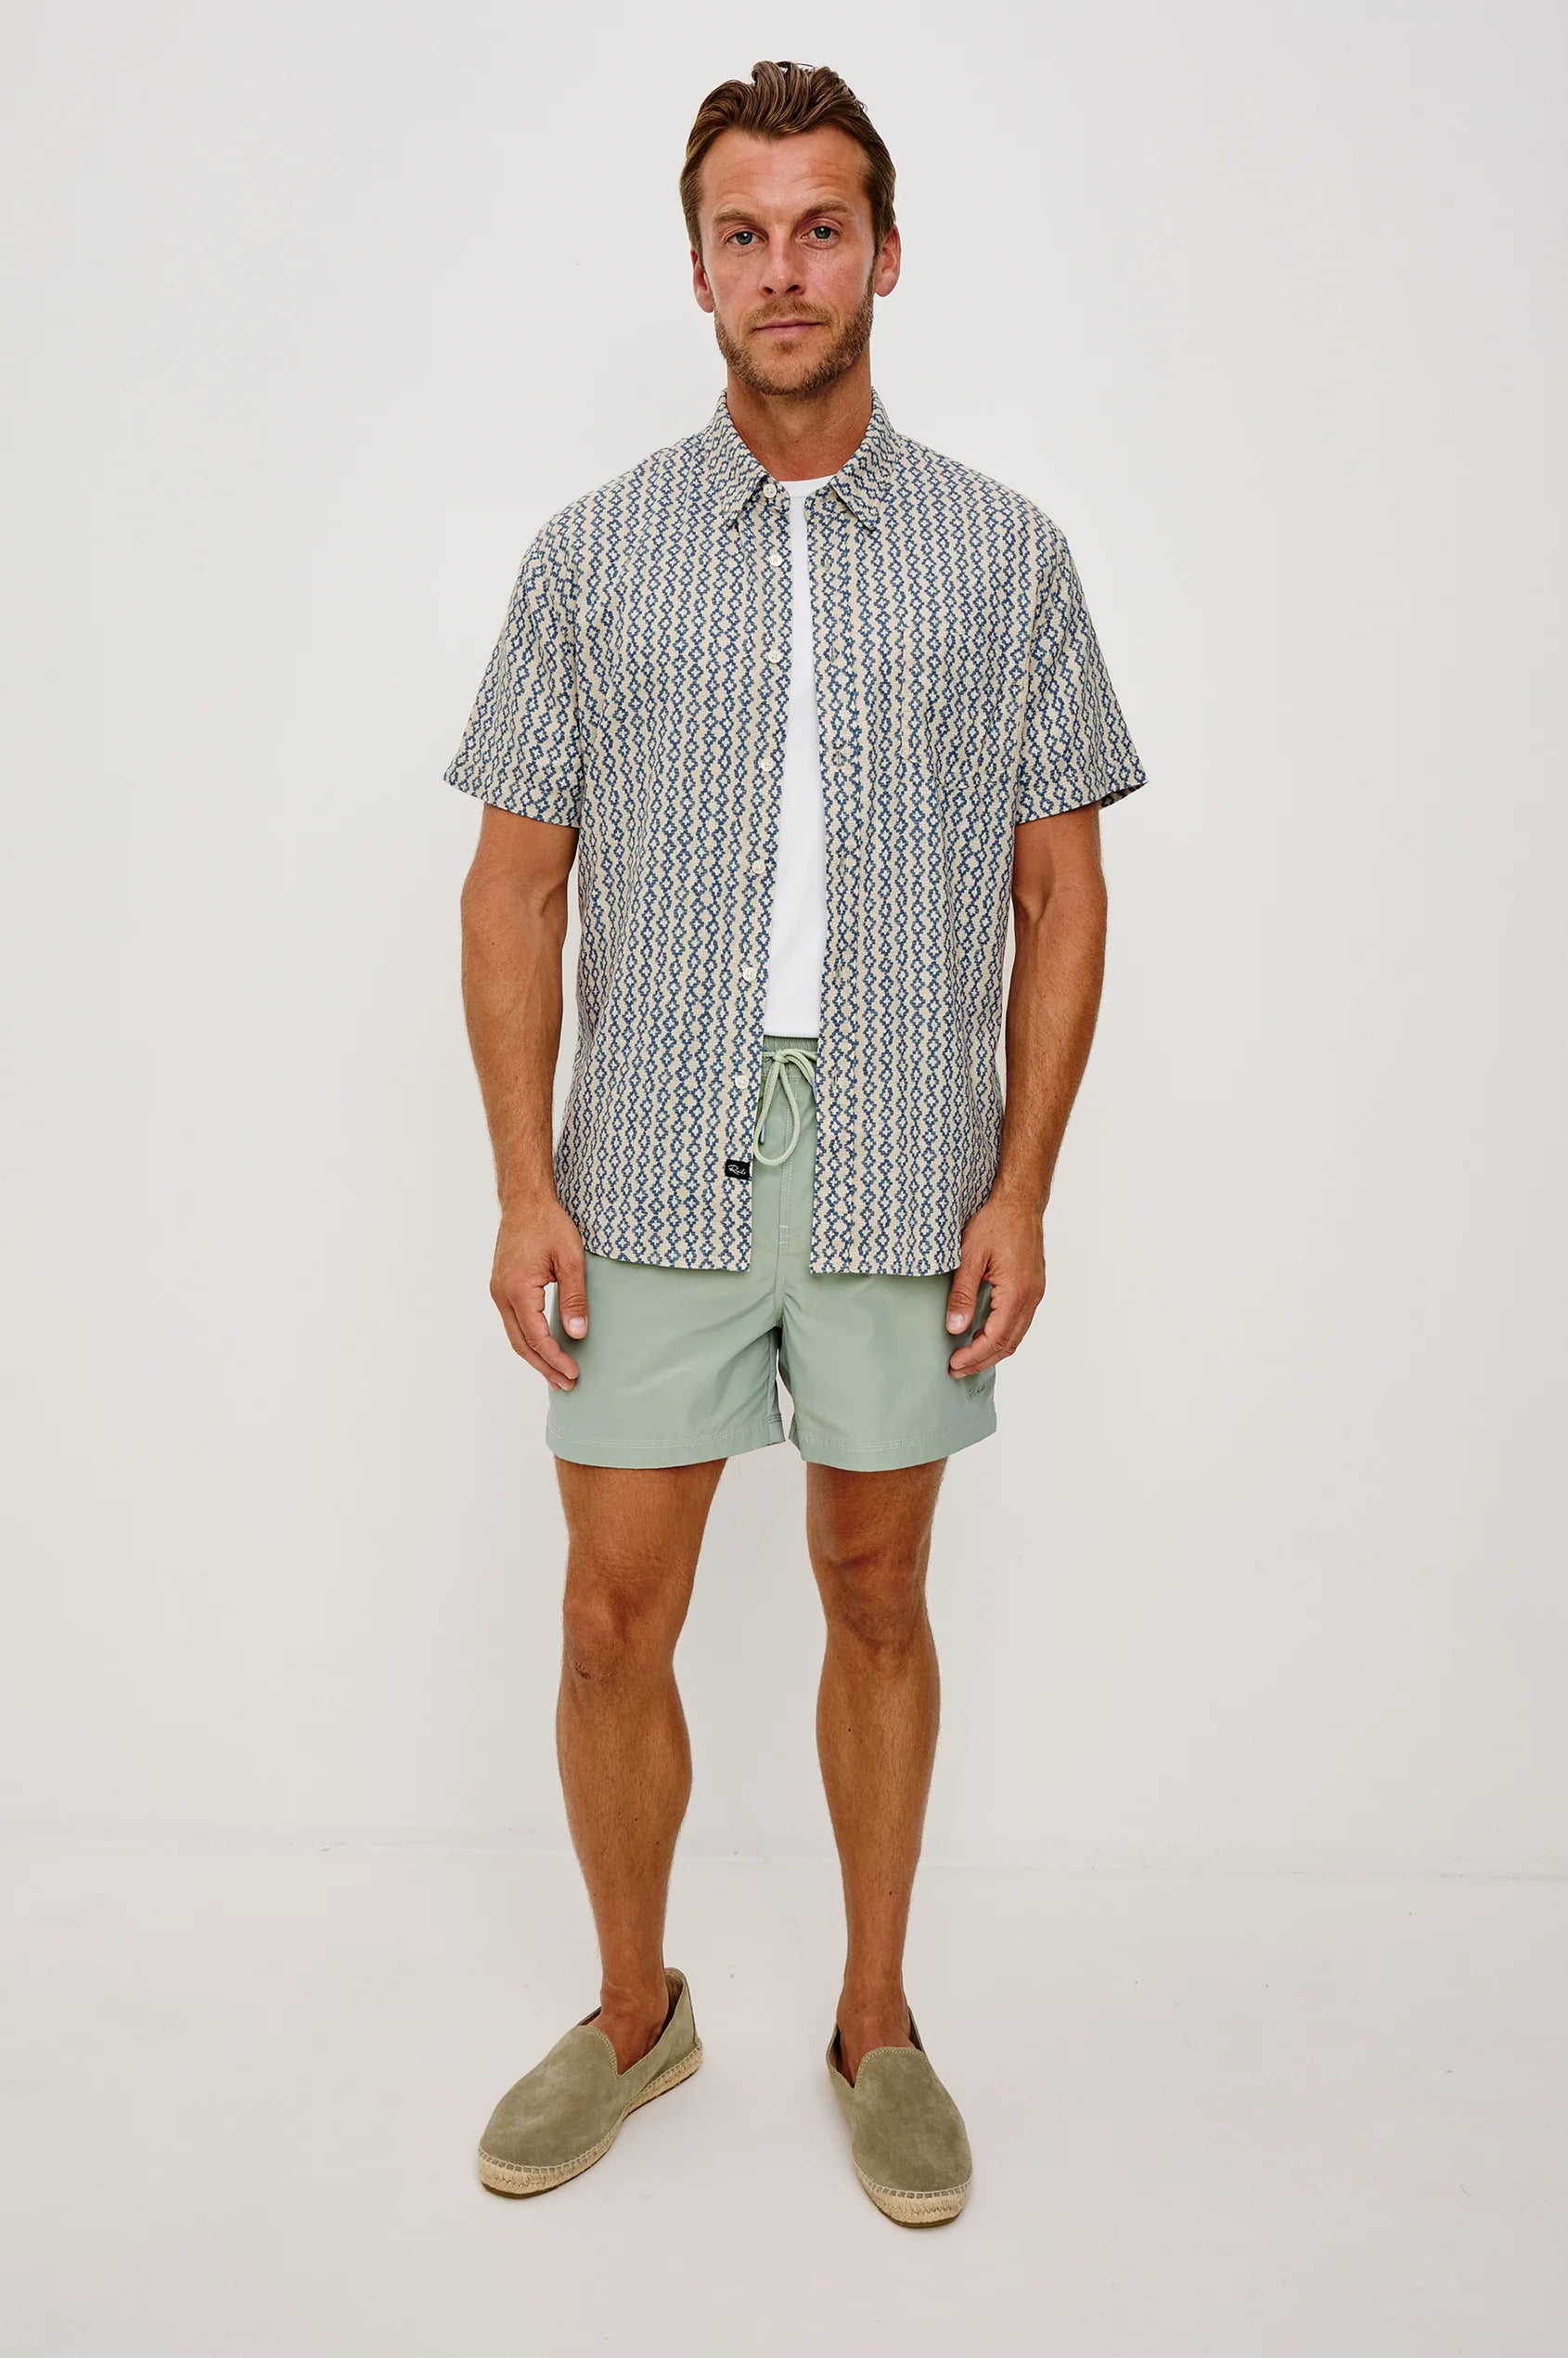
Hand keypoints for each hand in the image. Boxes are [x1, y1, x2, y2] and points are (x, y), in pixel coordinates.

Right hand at [489, 1194, 589, 1390]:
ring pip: (515, 1336)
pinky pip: (513, 1323)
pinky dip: (528, 1341)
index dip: (555, 1359)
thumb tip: (578, 1333)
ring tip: (557, 1374)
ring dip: (535, 1357)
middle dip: (544, 1367)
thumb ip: (574, 1298)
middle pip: (522, 1344)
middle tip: (567, 1384)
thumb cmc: (549, 1225)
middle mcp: (502, 1295)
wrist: (525, 1202)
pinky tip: (543, 1349)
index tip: (574, 1373)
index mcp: (517, 1290)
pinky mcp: (501, 1287)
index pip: (537, 1338)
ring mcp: (498, 1292)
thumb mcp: (570, 1260)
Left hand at [943, 1192, 1045, 1376]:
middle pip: (1009, 1344)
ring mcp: (1035, 1293)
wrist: (1019, 1202)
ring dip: (993, 1351)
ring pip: (1016, 1335)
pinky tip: (985, 1336)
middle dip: (982, 1360)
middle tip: (957, 1369)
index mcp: (1017, 1292)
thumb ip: (962, 1294)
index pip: (996, 1338)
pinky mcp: (1033, 1288)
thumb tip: (955, 1327)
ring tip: (968, 1359)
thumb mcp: (969, 1257)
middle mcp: (1031, 1297)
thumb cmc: (996, 1222)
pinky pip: (1020, 1322)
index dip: (974, 1355)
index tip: (954, 1363)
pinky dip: (1002, 1336)